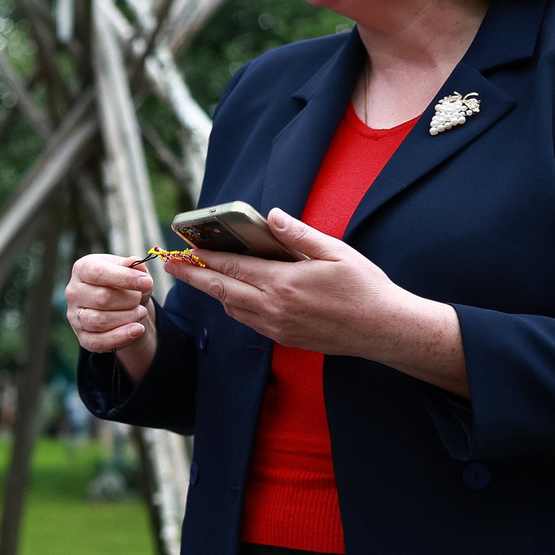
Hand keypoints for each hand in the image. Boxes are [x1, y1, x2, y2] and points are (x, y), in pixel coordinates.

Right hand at [66, 253, 160, 379]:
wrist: (123, 307)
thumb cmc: (124, 284)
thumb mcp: (131, 270)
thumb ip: (135, 267)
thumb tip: (137, 265)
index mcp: (82, 269)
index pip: (97, 273)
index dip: (124, 278)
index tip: (146, 283)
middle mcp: (74, 292)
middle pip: (101, 298)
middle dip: (128, 300)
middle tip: (140, 299)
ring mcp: (75, 316)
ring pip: (99, 321)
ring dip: (127, 318)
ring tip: (141, 313)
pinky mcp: (82, 337)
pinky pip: (99, 342)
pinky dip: (121, 337)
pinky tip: (137, 330)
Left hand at [164, 209, 467, 394]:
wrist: (383, 330)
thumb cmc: (364, 287)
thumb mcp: (335, 252)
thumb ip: (299, 234)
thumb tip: (272, 215)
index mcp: (283, 283)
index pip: (232, 267)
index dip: (204, 257)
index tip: (183, 248)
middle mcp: (273, 308)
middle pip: (221, 290)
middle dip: (193, 277)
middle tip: (171, 266)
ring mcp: (276, 327)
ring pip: (232, 307)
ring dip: (214, 291)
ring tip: (200, 276)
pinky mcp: (284, 338)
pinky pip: (248, 321)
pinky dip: (235, 305)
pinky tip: (234, 293)